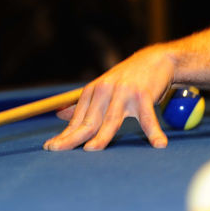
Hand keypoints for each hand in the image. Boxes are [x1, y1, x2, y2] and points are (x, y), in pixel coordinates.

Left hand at [43, 44, 174, 150]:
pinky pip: (147, 117)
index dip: (64, 135)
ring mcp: (124, 93)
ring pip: (111, 120)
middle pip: (89, 121)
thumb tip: (59, 115)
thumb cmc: (126, 80)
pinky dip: (153, 131)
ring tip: (91, 150)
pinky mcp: (143, 95)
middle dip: (72, 137)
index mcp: (93, 92)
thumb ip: (83, 105)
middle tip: (57, 149)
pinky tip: (158, 144)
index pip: (77, 119)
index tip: (51, 147)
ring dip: (102, 137)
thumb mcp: (102, 89)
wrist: (154, 60)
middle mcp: (105, 91)